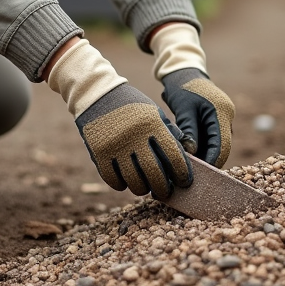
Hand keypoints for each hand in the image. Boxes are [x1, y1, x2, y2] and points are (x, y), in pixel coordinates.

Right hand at [75, 84, 192, 198]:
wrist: (97, 94)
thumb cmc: (131, 105)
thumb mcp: (153, 112)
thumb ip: (169, 132)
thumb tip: (187, 155)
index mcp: (152, 124)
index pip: (173, 155)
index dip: (182, 172)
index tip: (184, 181)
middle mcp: (135, 136)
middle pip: (154, 173)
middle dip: (163, 187)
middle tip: (165, 191)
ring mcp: (115, 145)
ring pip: (134, 180)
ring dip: (142, 189)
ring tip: (146, 187)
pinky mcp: (99, 153)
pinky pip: (113, 179)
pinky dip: (121, 185)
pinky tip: (126, 182)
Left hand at [161, 68, 233, 166]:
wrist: (184, 72)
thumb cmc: (182, 88)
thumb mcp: (183, 109)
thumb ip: (189, 131)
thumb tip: (191, 155)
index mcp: (222, 112)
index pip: (222, 145)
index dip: (212, 161)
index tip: (198, 174)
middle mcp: (227, 117)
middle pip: (222, 147)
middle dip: (208, 161)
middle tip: (191, 174)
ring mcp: (223, 119)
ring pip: (217, 144)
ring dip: (204, 155)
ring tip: (187, 166)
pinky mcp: (217, 121)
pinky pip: (212, 139)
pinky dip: (202, 147)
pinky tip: (189, 155)